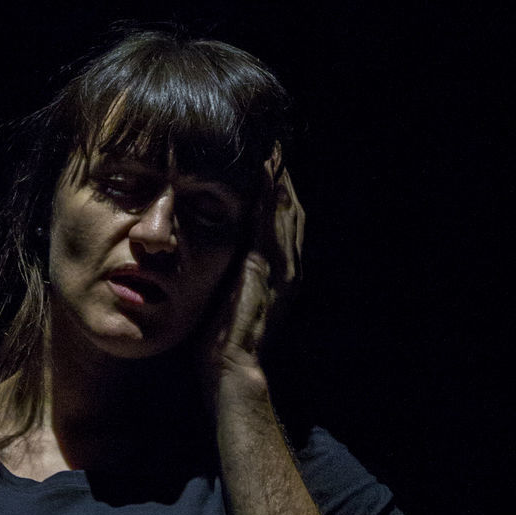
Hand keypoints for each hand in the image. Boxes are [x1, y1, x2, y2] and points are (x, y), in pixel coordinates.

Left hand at [208, 145, 304, 376]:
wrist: (233, 368)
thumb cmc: (224, 343)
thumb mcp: (233, 301)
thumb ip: (236, 278)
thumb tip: (224, 261)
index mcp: (282, 275)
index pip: (284, 224)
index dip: (279, 194)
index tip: (269, 165)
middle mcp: (289, 268)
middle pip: (291, 211)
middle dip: (284, 177)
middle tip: (275, 144)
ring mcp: (280, 268)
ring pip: (285, 211)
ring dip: (279, 177)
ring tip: (271, 147)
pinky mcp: (263, 269)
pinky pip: (268, 223)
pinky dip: (268, 196)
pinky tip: (264, 171)